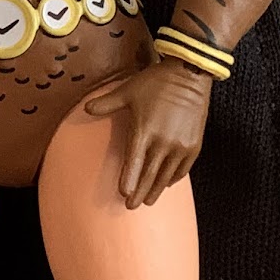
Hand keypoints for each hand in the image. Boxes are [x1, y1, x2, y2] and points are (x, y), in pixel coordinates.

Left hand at [86, 60, 212, 208]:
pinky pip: (183, 169)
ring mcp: (180, 146)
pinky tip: (167, 183)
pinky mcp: (194, 145)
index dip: (128, 181)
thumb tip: (85, 109)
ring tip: (149, 201)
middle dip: (140, 193)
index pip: (133, 163)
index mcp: (143, 131)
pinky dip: (173, 178)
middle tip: (131, 206)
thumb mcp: (127, 90)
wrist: (190, 74)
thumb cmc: (155, 82)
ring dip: (156, 190)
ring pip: (166, 176)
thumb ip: (106, 103)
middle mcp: (162, 142)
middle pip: (149, 175)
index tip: (123, 194)